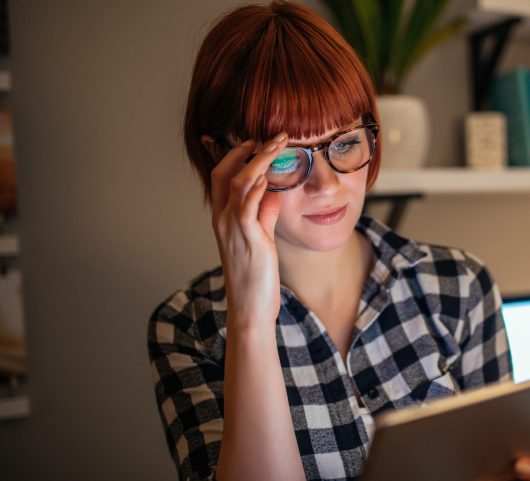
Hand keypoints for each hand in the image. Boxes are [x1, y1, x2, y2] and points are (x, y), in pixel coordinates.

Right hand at [206, 132, 288, 328]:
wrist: (250, 309)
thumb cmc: (256, 277)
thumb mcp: (262, 240)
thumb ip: (266, 216)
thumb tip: (275, 193)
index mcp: (223, 219)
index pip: (221, 176)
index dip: (235, 155)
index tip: (255, 140)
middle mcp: (222, 219)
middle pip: (225, 172)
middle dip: (247, 149)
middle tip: (272, 136)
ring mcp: (232, 229)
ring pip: (239, 182)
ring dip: (260, 160)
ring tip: (278, 144)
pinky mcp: (248, 239)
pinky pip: (249, 206)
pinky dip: (259, 187)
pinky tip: (270, 176)